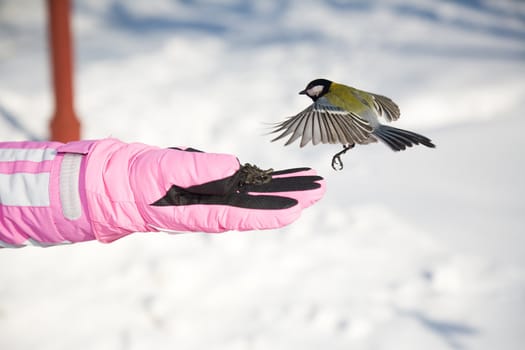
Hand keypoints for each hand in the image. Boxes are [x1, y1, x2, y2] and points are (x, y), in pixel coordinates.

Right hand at [133, 148, 324, 232]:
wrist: (130, 182)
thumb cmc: (143, 179)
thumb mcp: (165, 170)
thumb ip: (197, 170)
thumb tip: (234, 167)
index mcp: (202, 212)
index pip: (243, 214)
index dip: (271, 212)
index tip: (298, 209)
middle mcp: (216, 208)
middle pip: (261, 205)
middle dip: (292, 198)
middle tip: (321, 188)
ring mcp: (218, 200)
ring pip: (259, 195)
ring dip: (287, 188)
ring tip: (313, 181)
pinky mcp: (217, 189)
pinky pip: (249, 186)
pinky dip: (269, 181)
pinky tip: (285, 178)